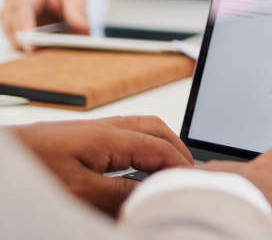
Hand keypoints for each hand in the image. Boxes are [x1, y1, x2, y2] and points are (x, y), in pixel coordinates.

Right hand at [1, 0, 88, 49]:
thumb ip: (79, 10)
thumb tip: (84, 28)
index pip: (21, 7)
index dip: (25, 28)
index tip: (32, 46)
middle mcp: (12, 0)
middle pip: (12, 25)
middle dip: (27, 42)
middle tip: (46, 56)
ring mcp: (8, 14)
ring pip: (11, 37)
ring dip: (28, 46)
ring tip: (49, 54)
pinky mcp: (10, 27)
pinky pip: (16, 41)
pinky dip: (30, 47)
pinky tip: (44, 51)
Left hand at [12, 115, 193, 214]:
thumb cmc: (28, 173)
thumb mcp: (78, 193)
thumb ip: (119, 193)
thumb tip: (152, 194)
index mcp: (110, 136)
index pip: (160, 148)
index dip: (180, 167)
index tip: (192, 187)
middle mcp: (105, 127)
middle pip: (156, 129)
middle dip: (178, 150)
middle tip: (189, 176)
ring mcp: (91, 131)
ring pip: (141, 129)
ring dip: (160, 146)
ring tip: (168, 171)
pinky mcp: (79, 139)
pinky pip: (123, 136)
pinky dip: (141, 148)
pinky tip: (134, 167)